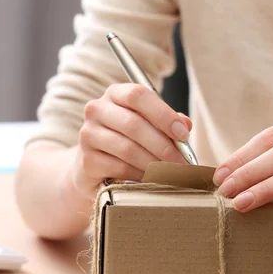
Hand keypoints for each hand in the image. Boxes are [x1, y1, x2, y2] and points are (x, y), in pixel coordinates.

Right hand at [75, 83, 190, 189]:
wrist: (95, 167)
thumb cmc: (129, 141)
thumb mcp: (149, 126)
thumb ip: (168, 122)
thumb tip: (185, 125)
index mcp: (115, 94)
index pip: (138, 95)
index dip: (163, 114)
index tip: (183, 134)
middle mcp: (97, 110)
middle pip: (134, 124)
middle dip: (164, 146)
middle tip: (182, 162)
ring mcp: (88, 135)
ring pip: (128, 149)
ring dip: (155, 163)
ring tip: (171, 173)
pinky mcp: (87, 160)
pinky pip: (120, 168)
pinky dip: (141, 175)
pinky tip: (152, 179)